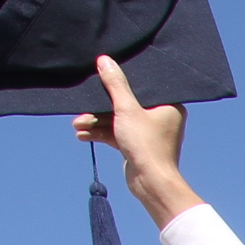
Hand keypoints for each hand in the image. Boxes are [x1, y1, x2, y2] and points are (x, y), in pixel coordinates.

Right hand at [68, 55, 197, 227]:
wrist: (150, 184)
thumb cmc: (146, 145)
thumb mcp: (127, 110)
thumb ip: (115, 85)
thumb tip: (105, 61)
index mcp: (167, 105)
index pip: (141, 86)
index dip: (120, 80)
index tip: (101, 76)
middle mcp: (160, 117)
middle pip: (124, 103)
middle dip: (100, 108)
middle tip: (82, 107)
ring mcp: (147, 132)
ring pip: (117, 120)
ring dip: (96, 122)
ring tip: (77, 125)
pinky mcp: (136, 145)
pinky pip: (116, 134)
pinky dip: (100, 133)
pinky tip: (82, 135)